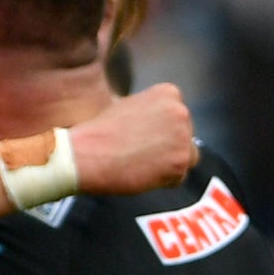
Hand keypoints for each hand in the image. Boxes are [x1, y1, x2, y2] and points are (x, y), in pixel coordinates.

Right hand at [63, 81, 196, 195]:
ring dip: (169, 163)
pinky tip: (143, 174)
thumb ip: (150, 113)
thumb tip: (158, 128)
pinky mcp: (180, 162)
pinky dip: (163, 181)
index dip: (161, 131)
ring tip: (143, 165)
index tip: (144, 137)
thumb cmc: (99, 132)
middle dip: (168, 146)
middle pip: (186, 135)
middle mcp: (181, 111)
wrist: (86, 154)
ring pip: (187, 156)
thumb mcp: (126, 106)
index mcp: (168, 93)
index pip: (178, 116)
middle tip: (142, 154)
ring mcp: (183, 137)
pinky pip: (179, 177)